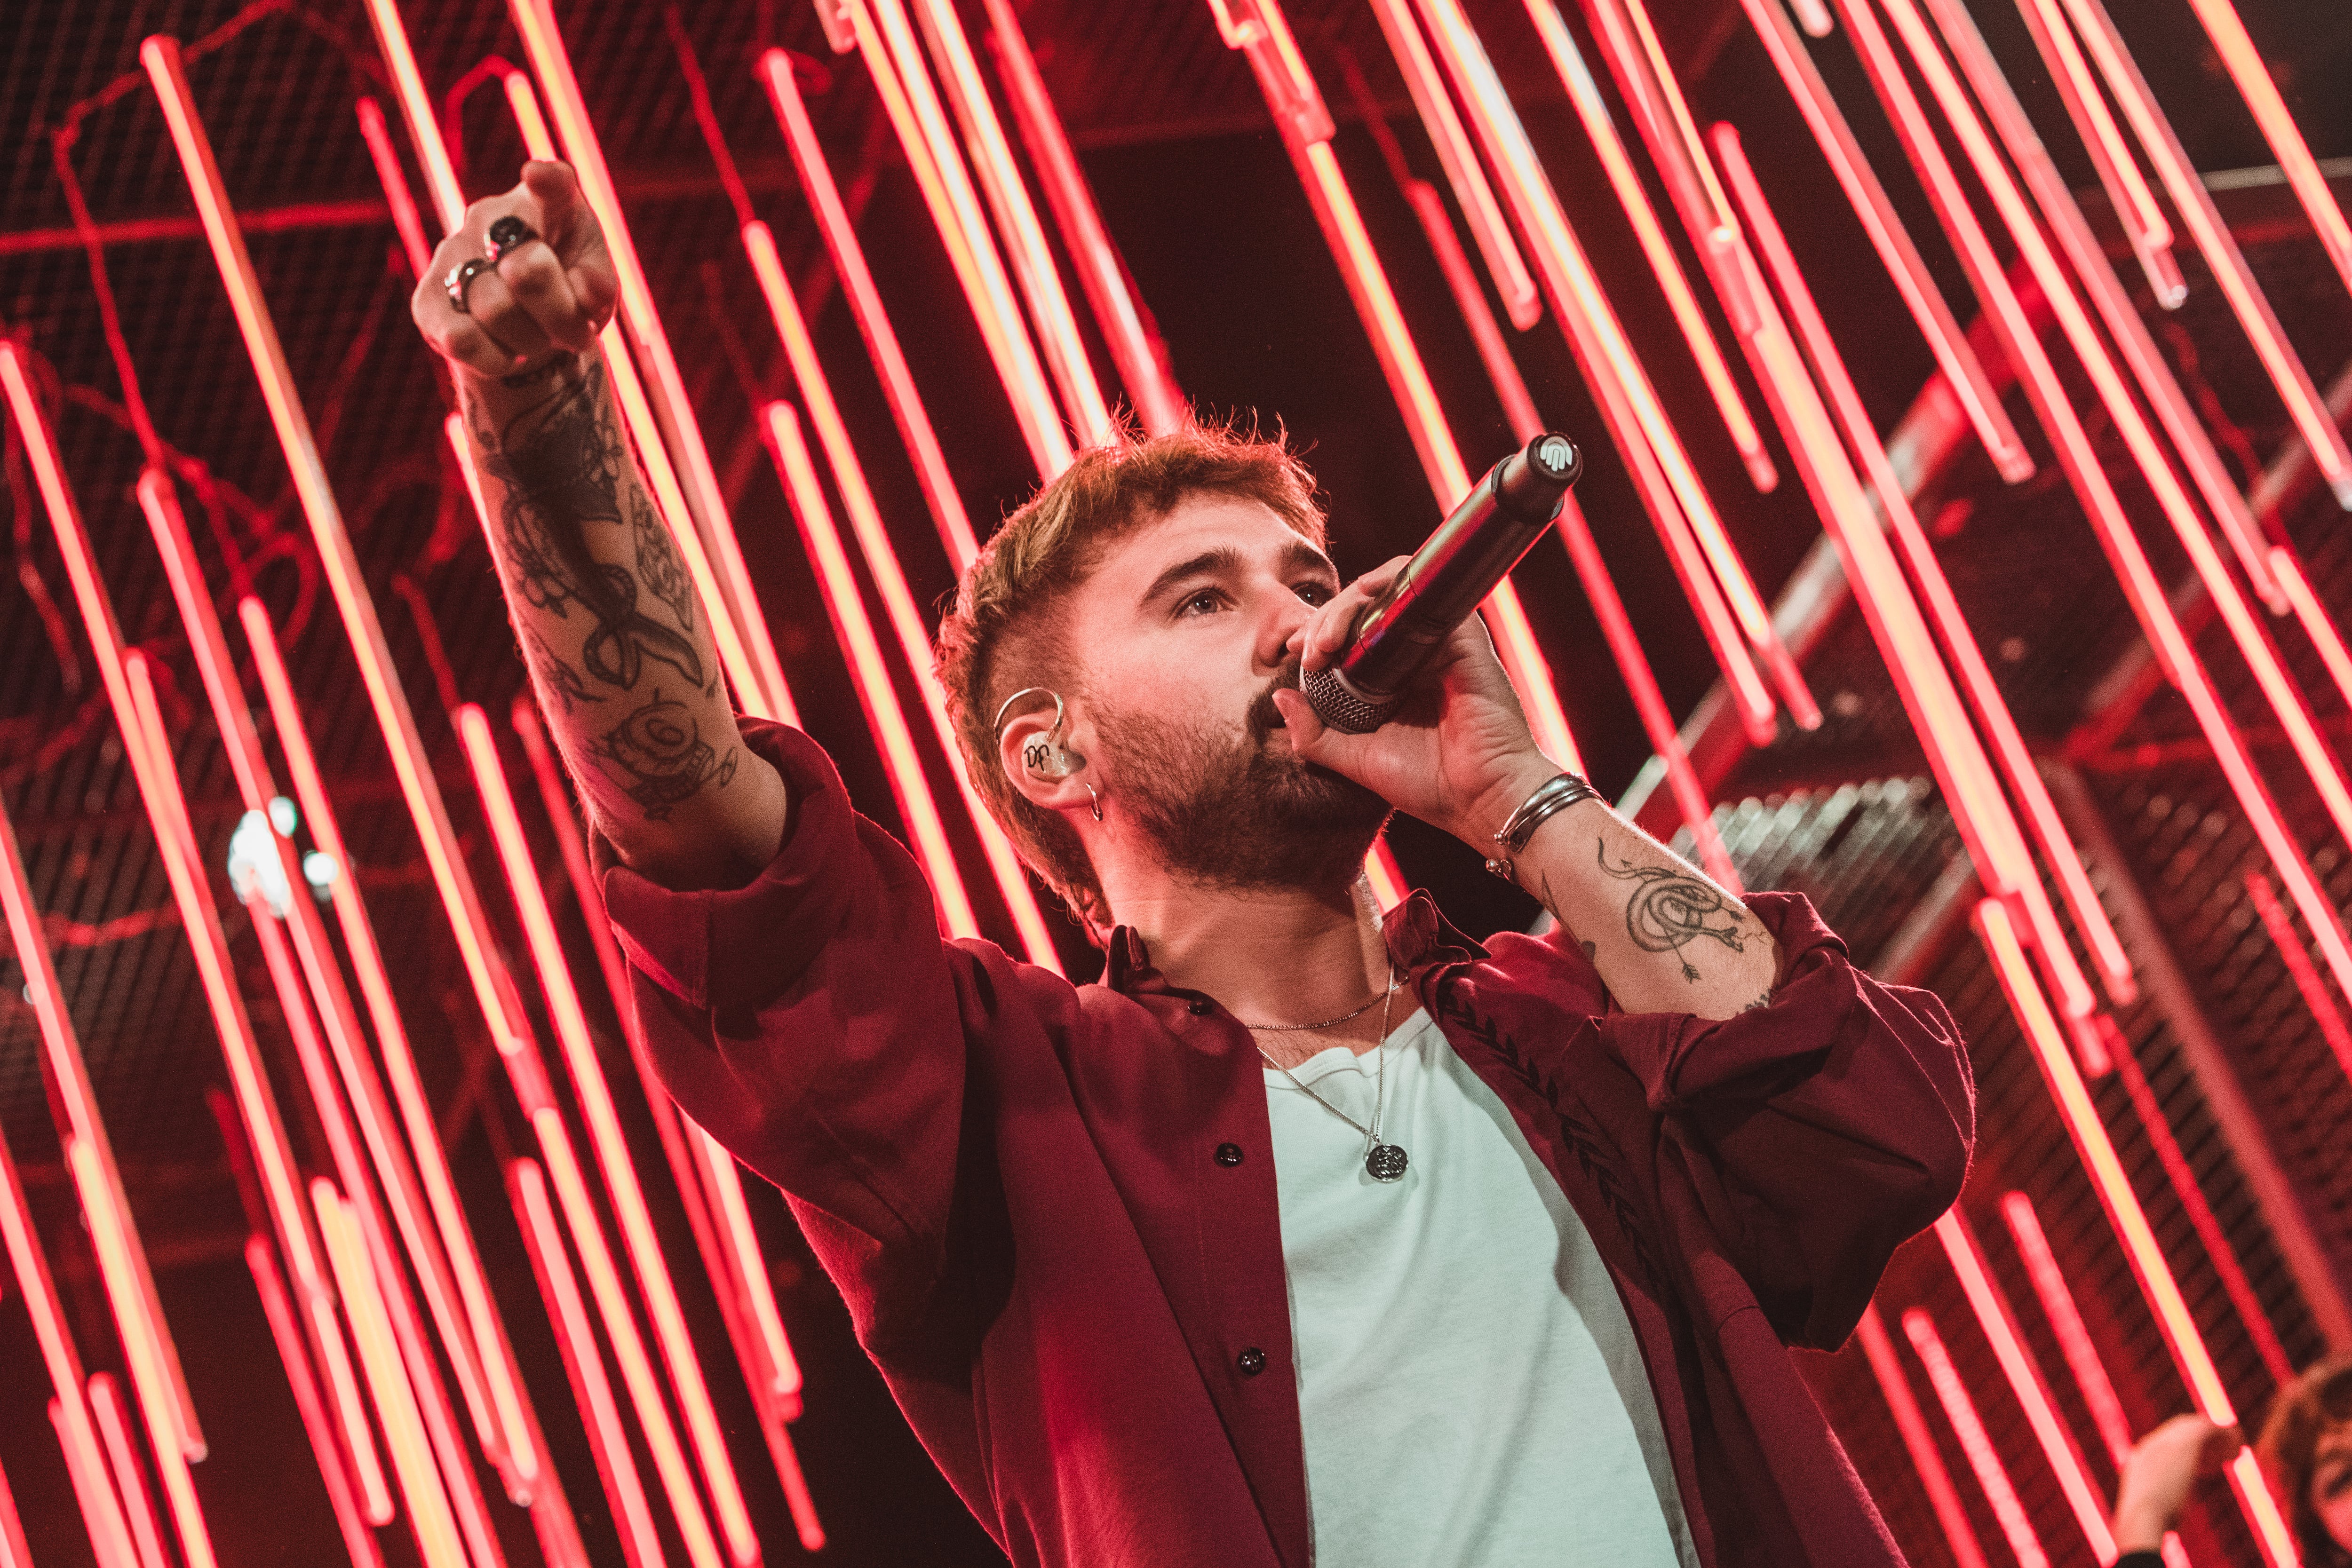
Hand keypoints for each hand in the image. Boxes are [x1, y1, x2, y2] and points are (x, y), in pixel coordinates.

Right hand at [410, 161, 617, 381]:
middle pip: (528, 269)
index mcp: (546, 205)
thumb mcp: (596, 296)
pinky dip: (496, 359)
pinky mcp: (426, 298)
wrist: (526, 333)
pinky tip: (504, 352)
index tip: (540, 177)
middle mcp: (491, 217)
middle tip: (569, 330)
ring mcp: (452, 252)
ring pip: (496, 309)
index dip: (548, 182)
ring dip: (530, 340)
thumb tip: (587, 288)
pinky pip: (462, 339)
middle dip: (558, 313)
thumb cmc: (569, 298)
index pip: (552, 186)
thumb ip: (598, 289)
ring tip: (536, 338)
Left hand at [1270, 556, 1555, 846]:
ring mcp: (1440, 642)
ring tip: (1325, 641)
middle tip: (1307, 649)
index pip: (1351, 635)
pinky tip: (1362, 606)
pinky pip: (1424, 589)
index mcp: (1394, 679)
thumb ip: (1315, 734)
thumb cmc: (1428, 785)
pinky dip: (1389, 585)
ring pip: (1388, 593)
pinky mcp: (1462, 635)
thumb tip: (1280, 697)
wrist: (1480, 799)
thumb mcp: (1355, 760)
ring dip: (1348, 605)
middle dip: (1325, 620)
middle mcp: (1417, 655)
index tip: (1292, 651)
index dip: (1319, 633)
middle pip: (1364, 609)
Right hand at [2112, 1414, 2242, 1551]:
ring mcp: (2168, 1441)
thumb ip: (2159, 1504)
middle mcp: (2153, 1444)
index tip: (2204, 1466)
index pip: (2165, 1443)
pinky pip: (2211, 1428)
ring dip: (2216, 1437)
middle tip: (2222, 1456)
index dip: (2187, 1452)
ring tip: (2235, 1451)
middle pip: (2180, 1429)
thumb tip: (2169, 1519)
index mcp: (2141, 1458)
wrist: (2143, 1516)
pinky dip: (2226, 1436)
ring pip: (2196, 1426)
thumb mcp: (2152, 1512)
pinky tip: (2237, 1450)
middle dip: (2202, 1441)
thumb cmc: (2147, 1524)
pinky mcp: (2187, 1441)